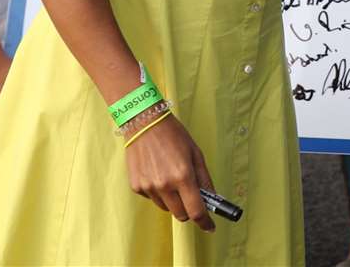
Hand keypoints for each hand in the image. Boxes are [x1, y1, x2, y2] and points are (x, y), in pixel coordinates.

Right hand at [125, 112, 216, 231]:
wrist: (144, 123)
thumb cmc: (174, 135)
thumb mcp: (196, 154)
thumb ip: (204, 179)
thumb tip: (212, 198)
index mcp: (183, 176)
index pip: (196, 211)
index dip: (205, 222)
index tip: (210, 227)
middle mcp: (164, 185)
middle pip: (181, 214)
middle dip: (189, 209)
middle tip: (192, 196)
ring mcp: (148, 187)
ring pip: (166, 207)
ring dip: (173, 200)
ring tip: (172, 176)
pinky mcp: (136, 186)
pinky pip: (152, 198)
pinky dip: (159, 192)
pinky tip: (158, 172)